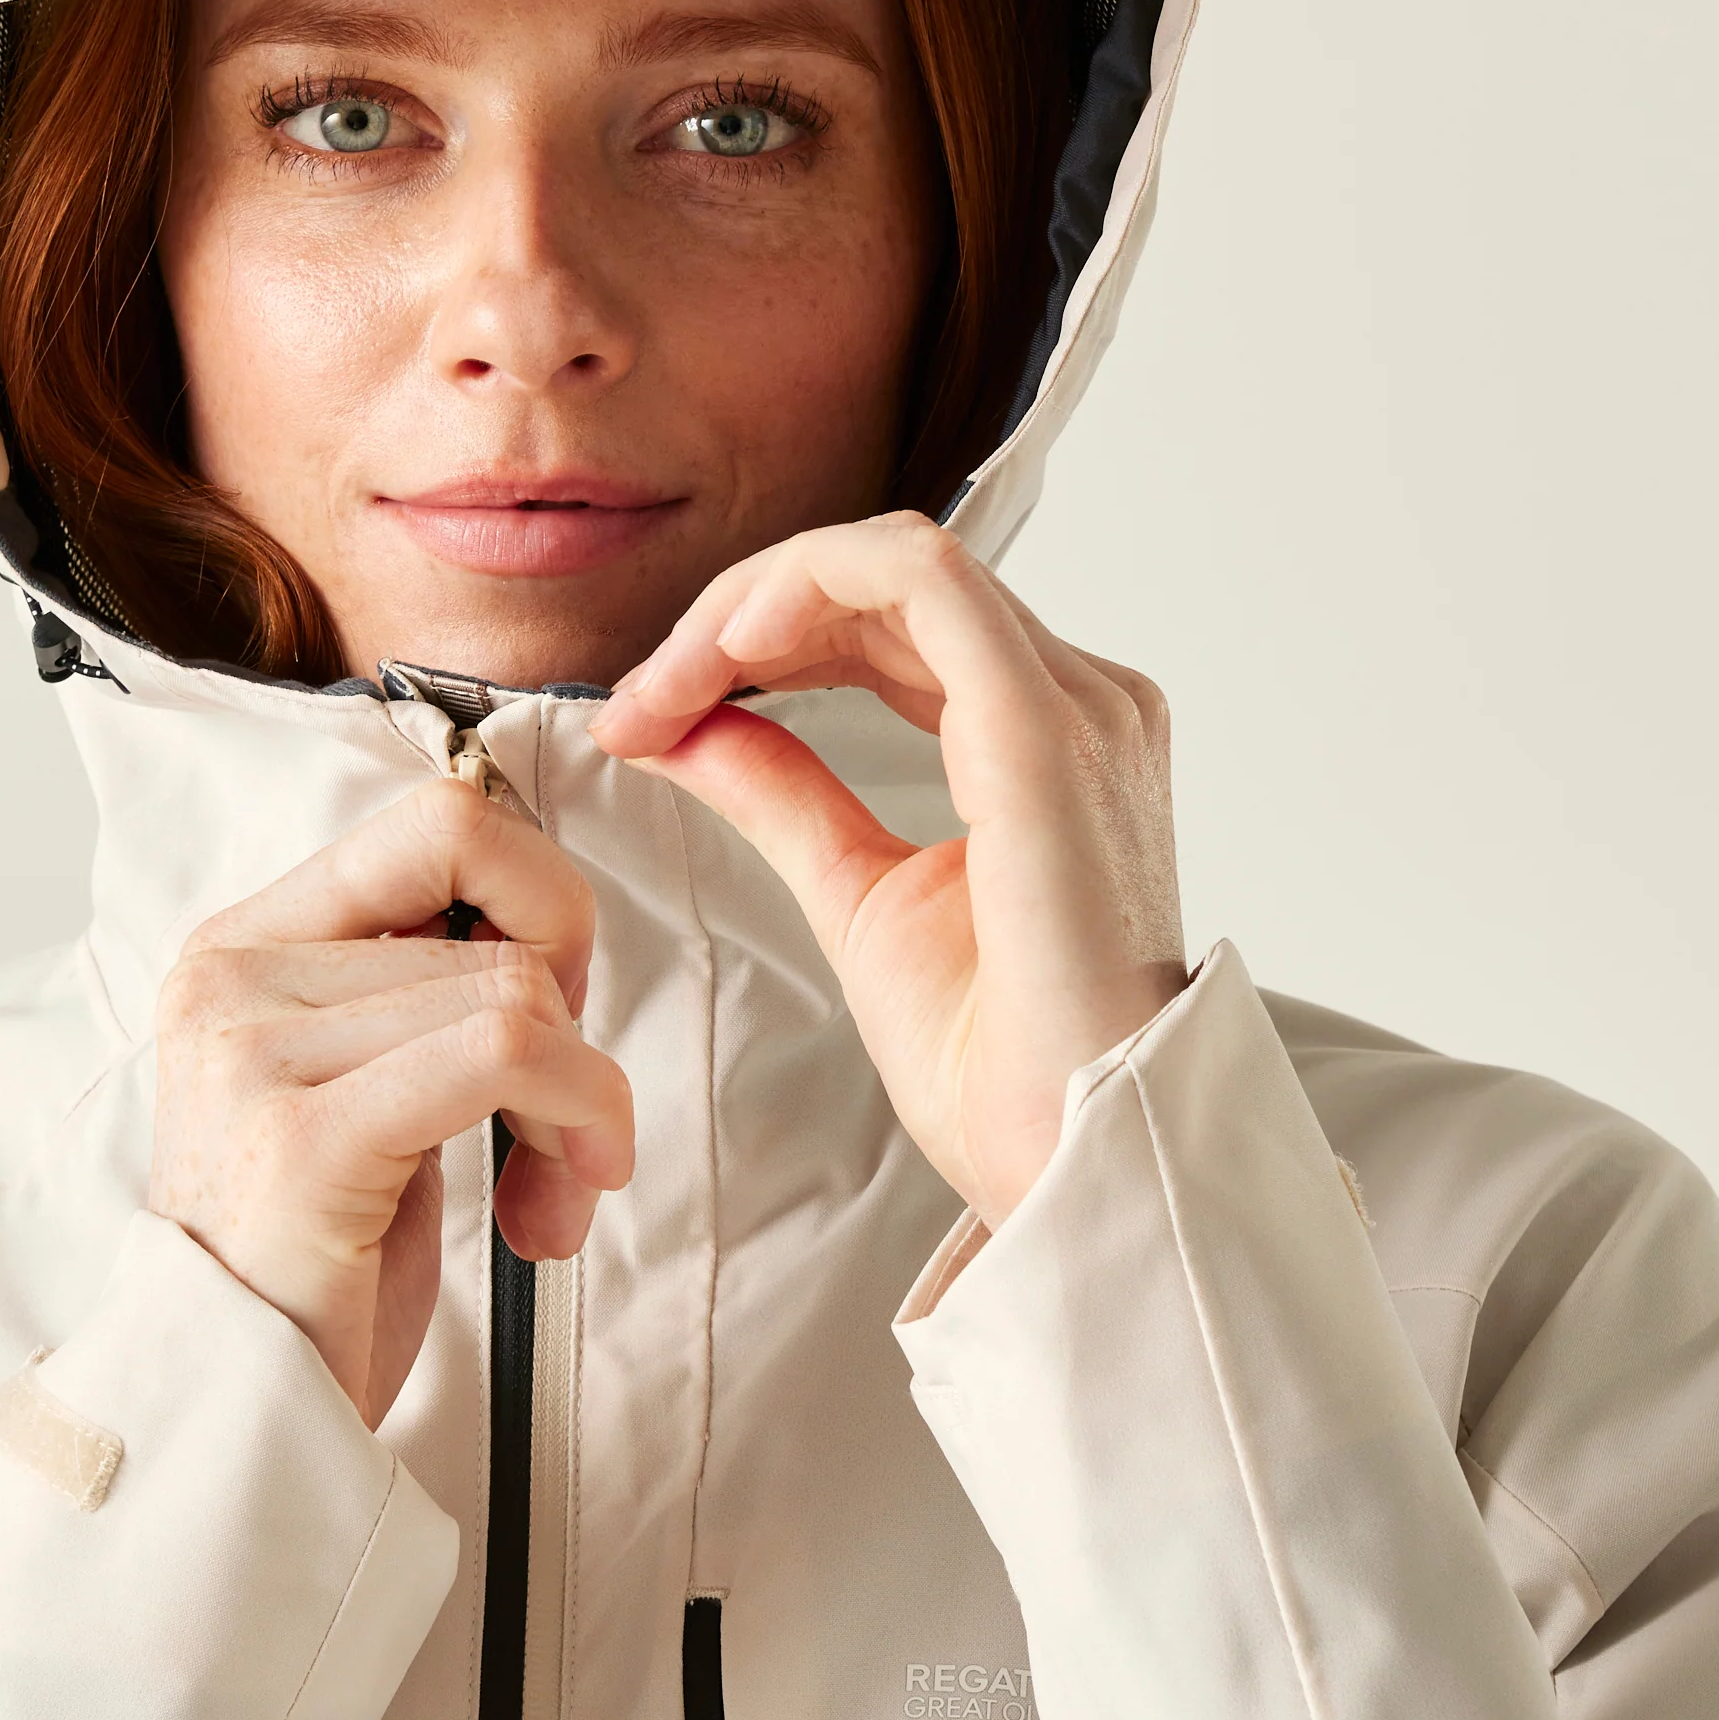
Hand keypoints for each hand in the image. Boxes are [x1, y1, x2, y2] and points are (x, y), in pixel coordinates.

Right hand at [148, 781, 635, 1426]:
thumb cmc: (316, 1264)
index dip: (538, 900)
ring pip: (516, 992)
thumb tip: (548, 923)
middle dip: (574, 1018)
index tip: (550, 1008)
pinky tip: (551, 1207)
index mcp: (244, 944)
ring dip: (580, 1105)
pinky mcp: (306, 1134)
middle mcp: (234, 975)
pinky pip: (507, 1053)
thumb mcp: (361, 1088)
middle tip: (564, 1123)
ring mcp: (256, 1050)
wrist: (234, 1418)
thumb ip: (421, 989)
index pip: (440, 821)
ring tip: (544, 1197)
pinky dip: (576, 1116)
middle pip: (493, 909)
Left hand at [588, 512, 1182, 1227]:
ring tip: (666, 680)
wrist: (1070, 1159)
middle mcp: (1080, 706)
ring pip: (898, 560)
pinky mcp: (1045, 732)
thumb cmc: (999, 1063)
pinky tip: (728, 647)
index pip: (893, 625)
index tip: (650, 711)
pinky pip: (922, 584)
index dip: (757, 642)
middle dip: (736, 621)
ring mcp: (1076, 709)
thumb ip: (782, 793)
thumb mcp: (854, 894)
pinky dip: (810, 590)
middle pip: (887, 583)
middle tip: (638, 700)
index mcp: (1046, 742)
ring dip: (755, 601)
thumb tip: (689, 727)